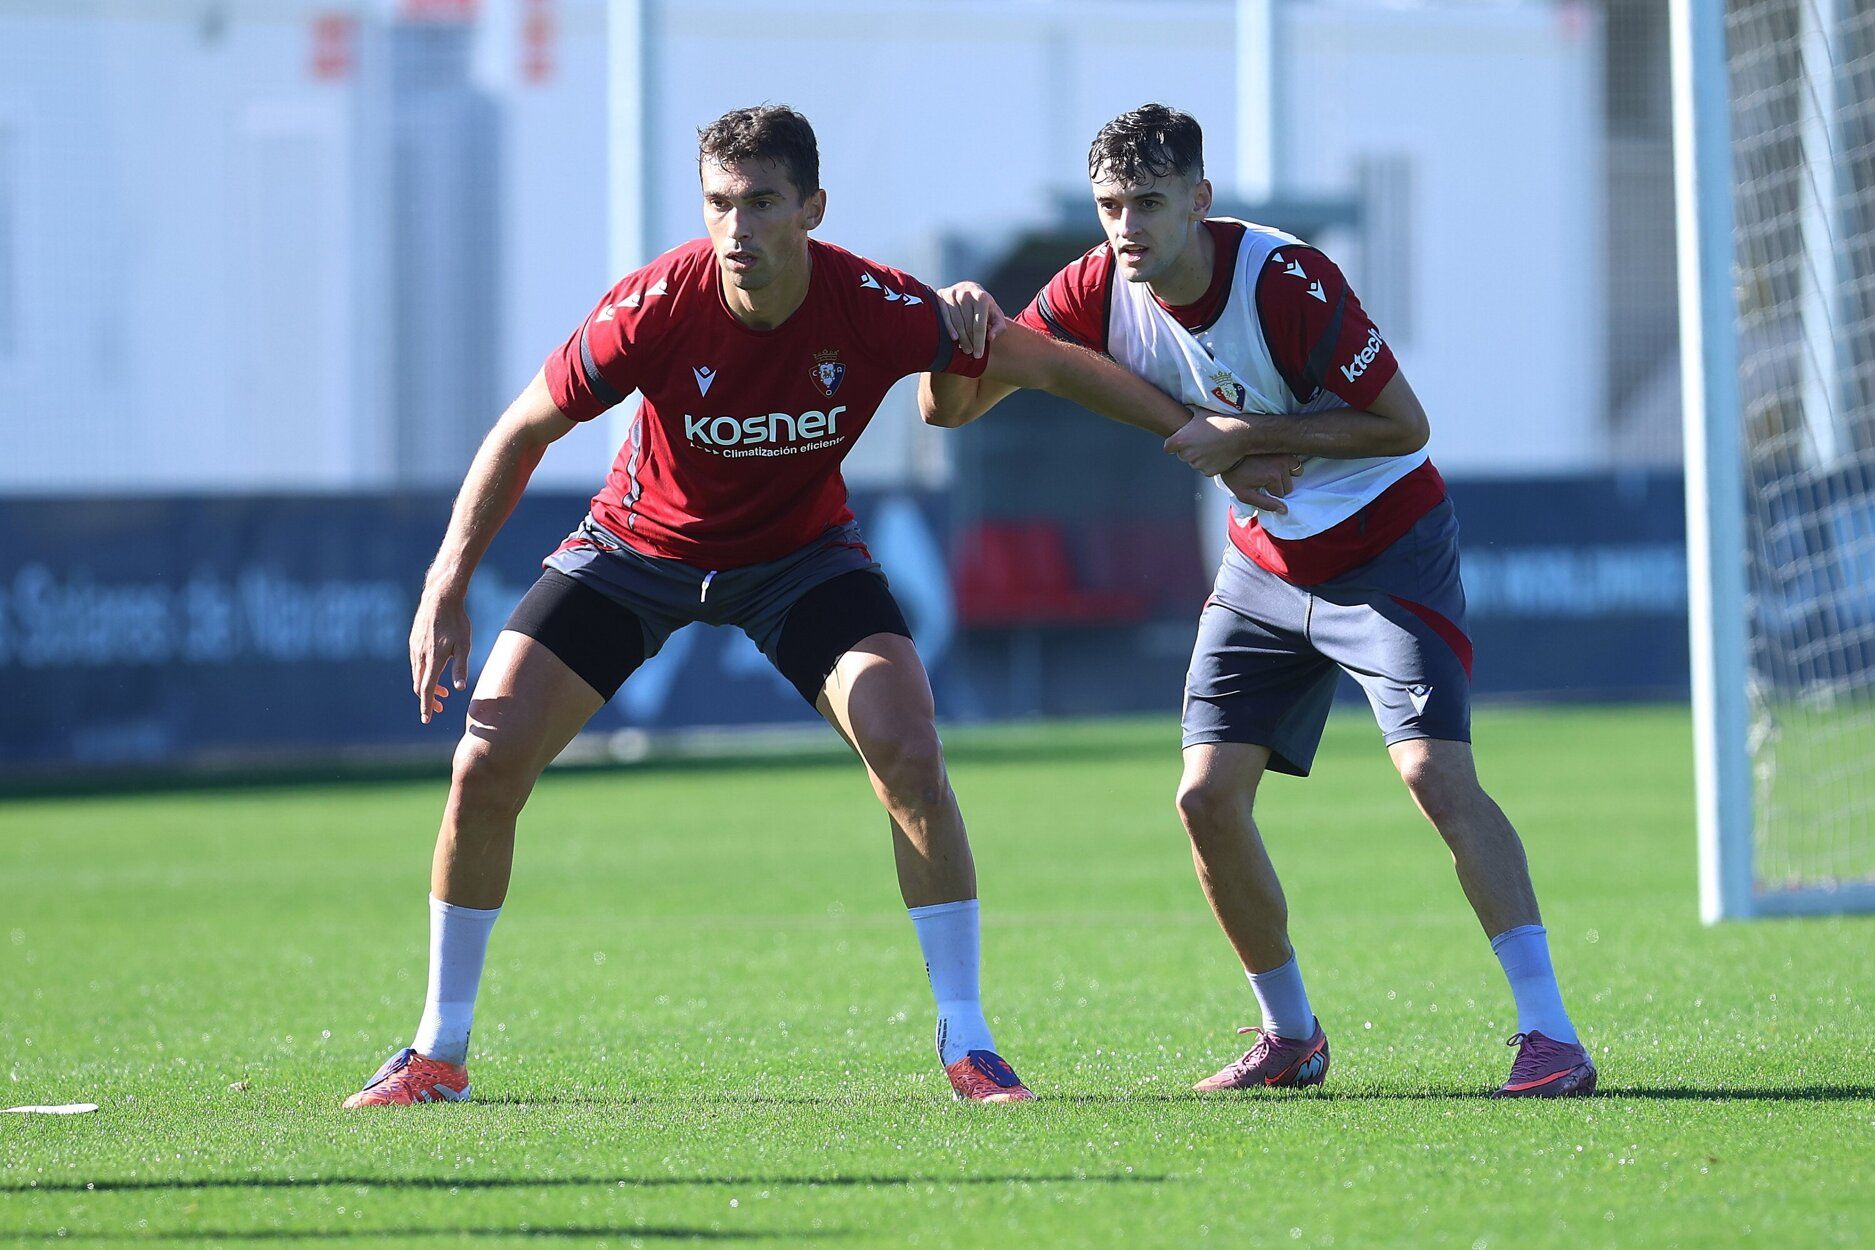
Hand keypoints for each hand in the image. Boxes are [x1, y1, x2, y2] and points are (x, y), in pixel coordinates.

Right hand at [409, 589, 471, 724]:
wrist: (440, 596)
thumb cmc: (457, 621)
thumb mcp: (464, 645)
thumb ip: (461, 668)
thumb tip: (459, 690)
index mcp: (433, 659)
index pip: (427, 690)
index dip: (427, 706)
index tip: (427, 720)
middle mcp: (420, 656)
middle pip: (420, 685)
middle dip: (429, 699)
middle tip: (441, 709)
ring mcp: (414, 648)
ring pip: (417, 674)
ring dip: (428, 686)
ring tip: (445, 691)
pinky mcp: (413, 641)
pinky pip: (416, 663)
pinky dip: (424, 673)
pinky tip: (436, 670)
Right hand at [934, 282, 1006, 358]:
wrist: (970, 289)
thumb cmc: (985, 307)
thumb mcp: (996, 315)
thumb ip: (998, 327)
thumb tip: (990, 338)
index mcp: (981, 297)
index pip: (979, 325)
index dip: (979, 342)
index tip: (978, 355)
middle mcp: (966, 293)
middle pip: (967, 325)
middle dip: (970, 342)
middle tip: (971, 353)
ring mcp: (953, 293)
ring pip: (956, 323)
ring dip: (961, 339)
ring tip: (965, 349)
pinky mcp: (941, 295)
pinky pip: (944, 316)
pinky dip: (949, 328)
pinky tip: (954, 339)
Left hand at [1165, 410, 1259, 476]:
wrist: (1239, 434)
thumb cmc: (1219, 420)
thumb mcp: (1201, 413)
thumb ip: (1188, 412)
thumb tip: (1184, 409)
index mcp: (1180, 440)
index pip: (1168, 447)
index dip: (1173, 445)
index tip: (1179, 442)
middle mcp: (1187, 454)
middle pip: (1181, 455)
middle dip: (1188, 450)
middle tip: (1200, 441)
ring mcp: (1197, 464)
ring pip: (1194, 463)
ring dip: (1199, 457)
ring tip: (1211, 446)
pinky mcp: (1208, 472)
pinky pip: (1205, 469)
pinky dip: (1209, 464)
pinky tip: (1217, 454)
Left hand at [1218, 454, 1301, 513]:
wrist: (1227, 453)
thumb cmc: (1234, 476)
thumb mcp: (1244, 495)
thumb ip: (1265, 504)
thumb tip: (1284, 510)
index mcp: (1273, 477)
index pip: (1281, 495)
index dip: (1270, 495)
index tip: (1259, 488)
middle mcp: (1281, 464)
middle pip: (1288, 485)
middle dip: (1278, 486)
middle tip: (1263, 481)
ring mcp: (1283, 455)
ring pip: (1294, 474)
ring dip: (1285, 476)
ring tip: (1269, 473)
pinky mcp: (1283, 449)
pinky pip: (1295, 461)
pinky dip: (1289, 465)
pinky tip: (1276, 465)